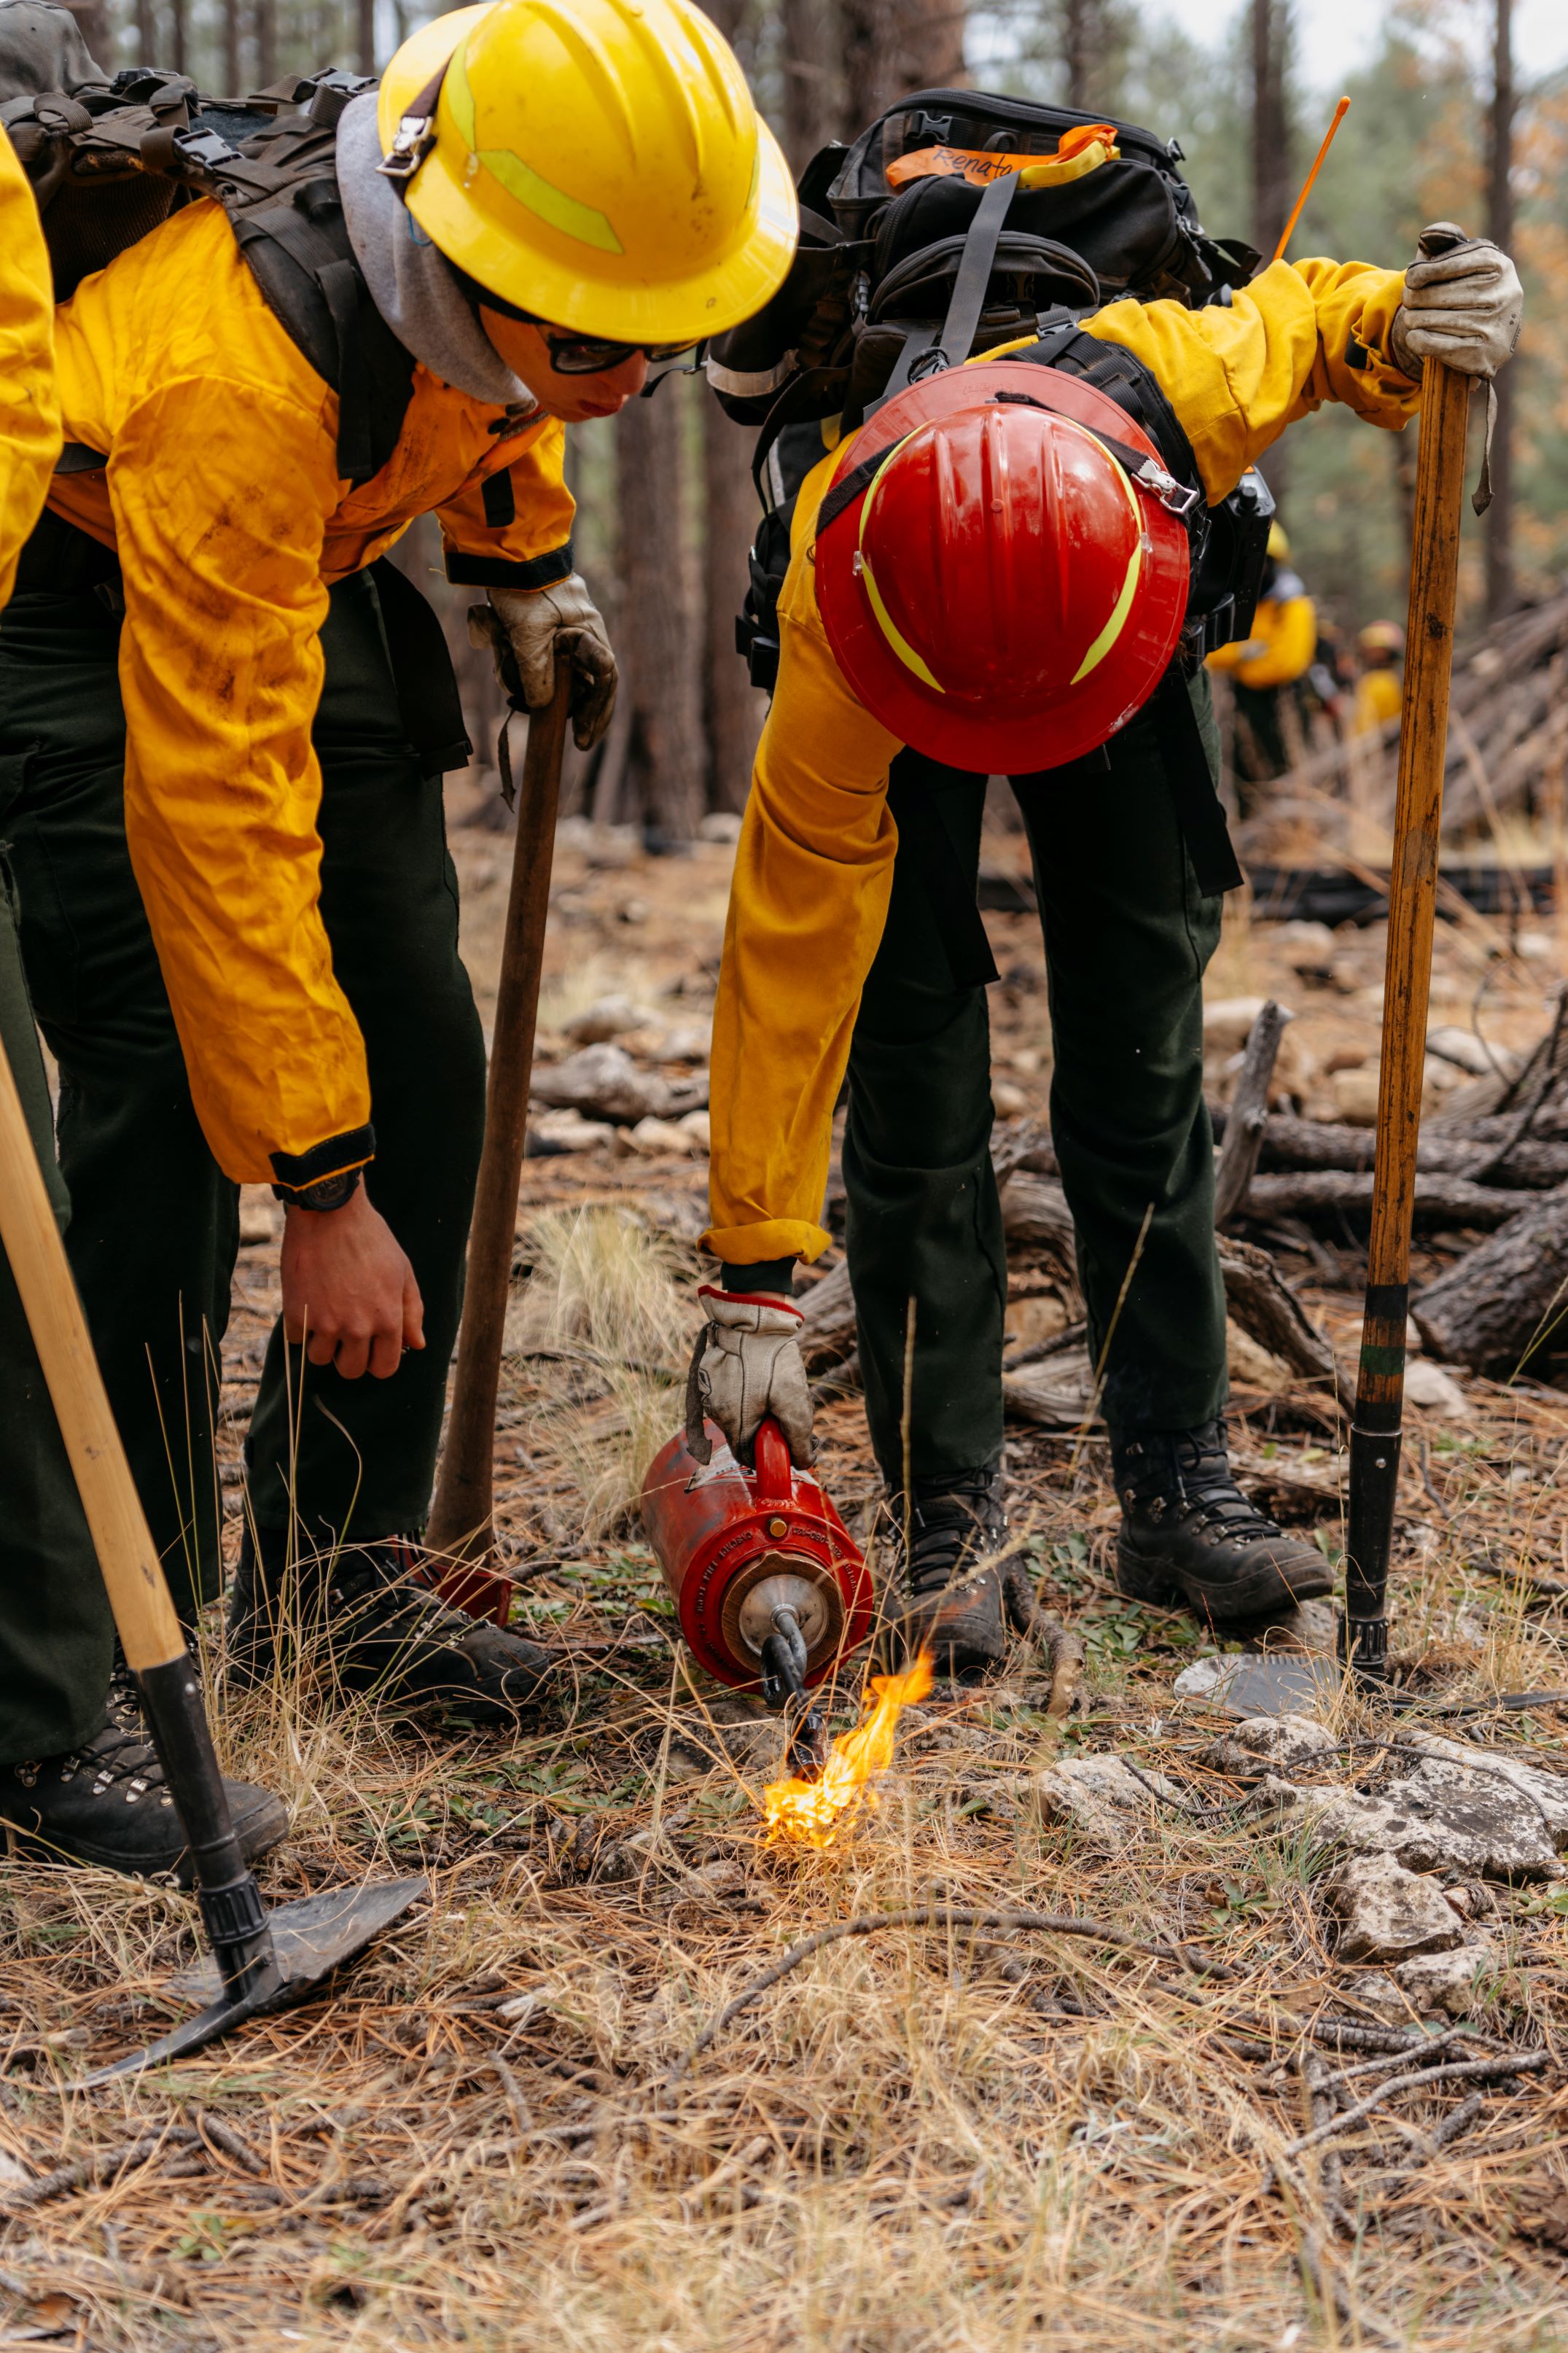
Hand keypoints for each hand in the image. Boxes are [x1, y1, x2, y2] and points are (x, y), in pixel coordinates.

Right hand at [281, 1187, 424, 1380]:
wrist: (330, 1213)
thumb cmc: (371, 1238)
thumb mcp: (402, 1272)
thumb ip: (412, 1312)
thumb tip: (417, 1344)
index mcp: (388, 1320)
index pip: (383, 1369)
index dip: (377, 1361)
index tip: (370, 1349)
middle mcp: (357, 1327)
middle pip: (350, 1371)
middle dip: (349, 1357)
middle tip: (346, 1333)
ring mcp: (324, 1322)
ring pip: (319, 1358)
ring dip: (322, 1342)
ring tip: (326, 1314)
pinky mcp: (296, 1312)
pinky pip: (296, 1339)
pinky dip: (300, 1326)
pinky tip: (308, 1303)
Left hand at [483, 575, 617, 750]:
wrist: (504, 553)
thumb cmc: (522, 589)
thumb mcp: (527, 636)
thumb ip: (537, 673)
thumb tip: (544, 706)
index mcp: (589, 633)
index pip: (604, 680)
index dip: (598, 712)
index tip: (582, 739)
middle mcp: (584, 634)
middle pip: (589, 683)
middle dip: (579, 711)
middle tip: (574, 738)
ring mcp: (565, 632)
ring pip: (564, 673)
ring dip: (544, 688)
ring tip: (519, 693)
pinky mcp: (544, 629)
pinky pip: (542, 659)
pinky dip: (528, 670)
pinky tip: (508, 666)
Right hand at [686, 1286, 814, 1467]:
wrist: (754, 1318)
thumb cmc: (773, 1361)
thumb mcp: (794, 1403)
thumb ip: (798, 1439)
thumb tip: (802, 1462)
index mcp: (733, 1422)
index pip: (747, 1456)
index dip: (769, 1454)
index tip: (787, 1443)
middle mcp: (715, 1411)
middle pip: (744, 1434)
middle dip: (767, 1428)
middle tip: (788, 1410)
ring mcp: (710, 1391)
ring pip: (739, 1413)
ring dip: (759, 1408)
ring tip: (777, 1386)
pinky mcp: (710, 1374)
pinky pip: (732, 1393)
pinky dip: (748, 1391)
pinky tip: (764, 1375)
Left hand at [1391, 230, 1522, 377]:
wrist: (1495, 335)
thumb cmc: (1472, 289)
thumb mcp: (1465, 260)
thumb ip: (1445, 243)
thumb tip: (1427, 235)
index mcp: (1499, 265)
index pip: (1453, 264)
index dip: (1425, 271)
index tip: (1411, 278)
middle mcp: (1502, 294)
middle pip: (1439, 294)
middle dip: (1415, 297)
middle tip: (1408, 300)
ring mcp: (1494, 326)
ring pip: (1434, 320)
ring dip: (1414, 319)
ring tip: (1411, 317)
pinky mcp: (1482, 355)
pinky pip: (1435, 345)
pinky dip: (1417, 340)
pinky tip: (1413, 335)